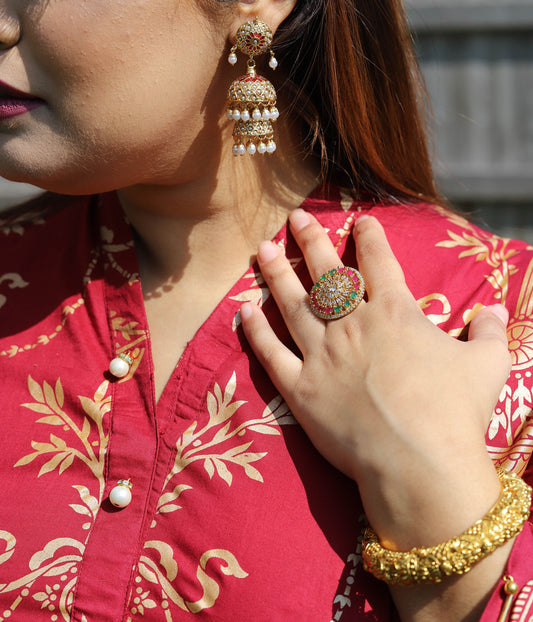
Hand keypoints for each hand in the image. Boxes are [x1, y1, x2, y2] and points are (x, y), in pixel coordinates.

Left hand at [240, 209, 511, 549]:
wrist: (418, 463)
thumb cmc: (456, 413)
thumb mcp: (488, 365)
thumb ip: (489, 332)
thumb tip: (493, 310)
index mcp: (395, 315)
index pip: (379, 264)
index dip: (369, 238)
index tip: (360, 222)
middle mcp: (353, 326)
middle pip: (327, 274)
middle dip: (311, 241)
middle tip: (295, 218)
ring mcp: (322, 356)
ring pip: (293, 305)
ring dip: (277, 274)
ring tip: (263, 249)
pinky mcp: (301, 389)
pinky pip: (272, 353)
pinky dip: (256, 331)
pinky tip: (245, 310)